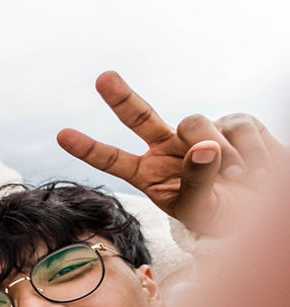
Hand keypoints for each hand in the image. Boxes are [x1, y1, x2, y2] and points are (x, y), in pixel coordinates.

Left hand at [57, 71, 284, 236]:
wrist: (260, 207)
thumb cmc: (221, 212)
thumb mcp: (201, 208)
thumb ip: (196, 182)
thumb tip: (203, 147)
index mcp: (148, 173)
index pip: (114, 160)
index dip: (89, 149)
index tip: (62, 135)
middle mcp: (166, 148)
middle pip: (140, 117)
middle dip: (121, 97)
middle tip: (103, 79)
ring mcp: (196, 133)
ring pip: (194, 124)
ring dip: (218, 152)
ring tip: (237, 178)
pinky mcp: (230, 122)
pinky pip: (236, 127)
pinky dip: (249, 152)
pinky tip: (255, 170)